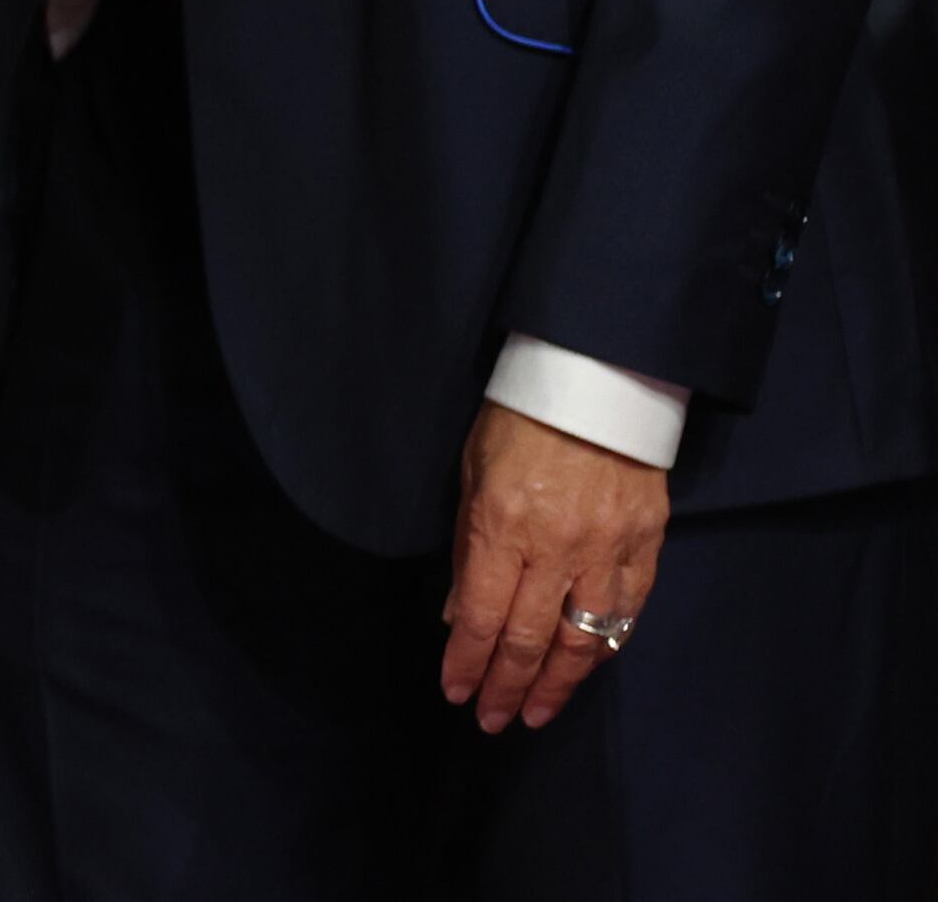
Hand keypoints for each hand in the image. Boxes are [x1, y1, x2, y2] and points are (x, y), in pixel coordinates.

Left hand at [441, 401, 665, 732]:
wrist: (599, 383)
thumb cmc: (519, 422)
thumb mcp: (471, 475)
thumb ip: (469, 549)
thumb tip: (460, 613)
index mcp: (503, 524)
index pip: (482, 615)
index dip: (468, 661)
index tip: (455, 693)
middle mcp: (557, 546)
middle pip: (531, 638)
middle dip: (508, 686)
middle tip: (493, 721)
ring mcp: (608, 549)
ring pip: (584, 638)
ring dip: (559, 684)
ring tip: (538, 713)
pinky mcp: (647, 546)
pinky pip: (626, 612)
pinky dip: (603, 647)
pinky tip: (583, 668)